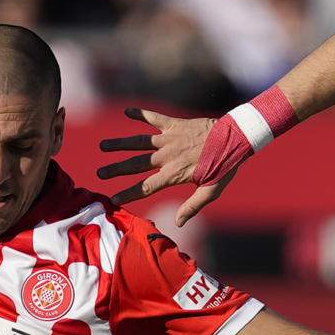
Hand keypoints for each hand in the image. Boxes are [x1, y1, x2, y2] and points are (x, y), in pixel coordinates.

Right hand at [97, 107, 235, 226]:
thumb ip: (193, 206)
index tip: (114, 199)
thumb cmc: (225, 167)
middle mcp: (167, 156)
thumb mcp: (212, 191)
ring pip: (139, 141)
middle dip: (116, 169)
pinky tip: (127, 111)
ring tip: (103, 145)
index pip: (146, 187)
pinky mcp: (175, 124)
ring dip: (120, 144)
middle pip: (136, 164)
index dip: (129, 193)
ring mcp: (170, 138)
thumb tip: (178, 223)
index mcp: (174, 173)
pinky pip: (154, 117)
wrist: (235, 138)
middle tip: (99, 172)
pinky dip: (141, 114)